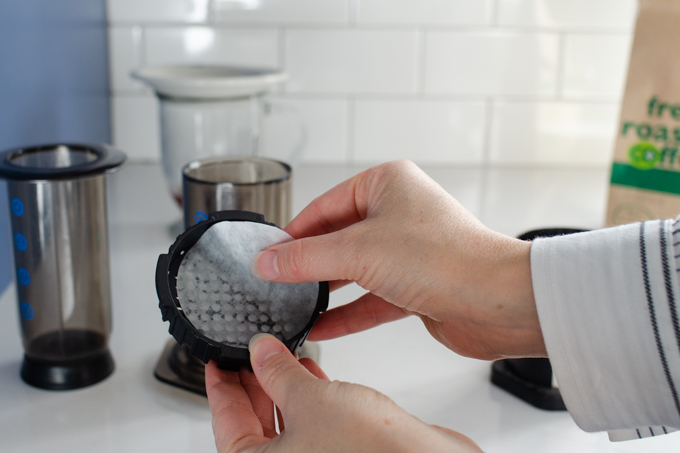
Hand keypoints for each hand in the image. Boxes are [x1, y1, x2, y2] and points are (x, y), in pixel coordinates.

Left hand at [206, 333, 481, 451]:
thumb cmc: (370, 452)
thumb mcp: (309, 399)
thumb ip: (278, 372)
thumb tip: (260, 352)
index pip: (226, 425)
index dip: (219, 389)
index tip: (215, 365)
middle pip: (253, 426)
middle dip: (252, 385)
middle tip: (246, 354)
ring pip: (285, 424)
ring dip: (282, 388)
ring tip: (278, 356)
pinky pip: (312, 425)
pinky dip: (309, 398)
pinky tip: (312, 372)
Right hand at [255, 160, 544, 359]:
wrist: (498, 301)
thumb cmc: (447, 258)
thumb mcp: (359, 251)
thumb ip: (307, 258)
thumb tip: (268, 260)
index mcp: (387, 184)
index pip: (325, 206)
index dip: (293, 233)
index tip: (267, 255)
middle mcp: (399, 214)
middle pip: (338, 239)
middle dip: (308, 264)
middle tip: (275, 281)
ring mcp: (408, 252)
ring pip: (354, 270)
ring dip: (325, 291)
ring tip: (293, 305)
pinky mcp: (415, 286)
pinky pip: (371, 298)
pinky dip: (347, 313)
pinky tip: (322, 327)